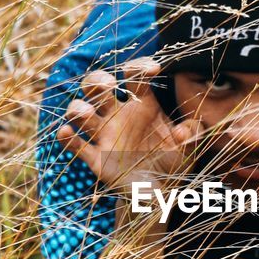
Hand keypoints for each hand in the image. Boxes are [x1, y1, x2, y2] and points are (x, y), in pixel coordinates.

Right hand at [56, 58, 201, 191]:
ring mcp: (105, 135)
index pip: (135, 75)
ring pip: (81, 113)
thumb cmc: (173, 162)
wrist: (160, 192)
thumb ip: (193, 134)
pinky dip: (67, 138)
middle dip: (98, 79)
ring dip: (79, 108)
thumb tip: (185, 130)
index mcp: (143, 105)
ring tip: (87, 113)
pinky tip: (65, 131)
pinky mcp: (95, 158)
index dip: (140, 66)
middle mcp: (119, 115)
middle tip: (110, 85)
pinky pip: (77, 145)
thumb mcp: (189, 147)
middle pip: (97, 86)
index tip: (153, 69)